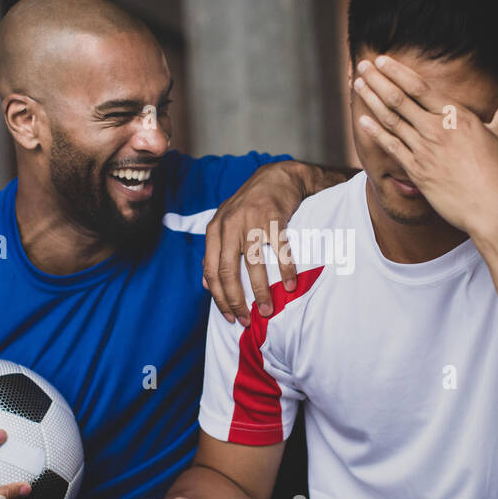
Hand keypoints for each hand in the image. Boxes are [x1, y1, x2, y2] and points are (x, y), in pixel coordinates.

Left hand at [203, 162, 303, 324]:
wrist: (277, 178)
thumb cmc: (250, 206)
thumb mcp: (225, 225)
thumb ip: (214, 253)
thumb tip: (207, 286)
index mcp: (214, 230)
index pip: (212, 272)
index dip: (220, 299)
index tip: (230, 317)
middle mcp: (229, 225)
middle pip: (228, 272)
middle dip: (237, 301)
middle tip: (247, 320)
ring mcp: (252, 221)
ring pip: (253, 264)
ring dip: (261, 292)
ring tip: (268, 310)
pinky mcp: (274, 217)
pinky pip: (280, 250)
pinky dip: (286, 271)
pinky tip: (290, 286)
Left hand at [353, 54, 497, 237]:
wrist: (493, 210)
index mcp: (457, 116)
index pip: (420, 87)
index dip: (397, 72)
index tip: (382, 61)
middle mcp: (436, 130)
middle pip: (399, 99)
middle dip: (378, 80)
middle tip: (362, 66)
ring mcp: (424, 151)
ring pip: (391, 120)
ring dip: (371, 100)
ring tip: (357, 84)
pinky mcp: (417, 172)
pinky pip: (391, 147)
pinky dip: (376, 132)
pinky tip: (363, 120)